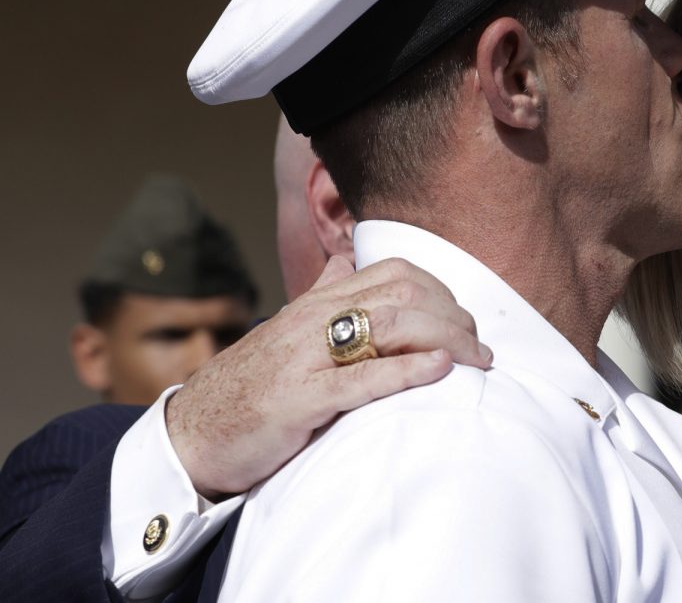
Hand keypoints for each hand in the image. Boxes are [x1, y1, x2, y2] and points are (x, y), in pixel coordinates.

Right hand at [165, 256, 490, 498]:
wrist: (188, 436)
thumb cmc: (248, 387)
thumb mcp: (286, 332)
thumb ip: (320, 295)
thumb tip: (345, 258)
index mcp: (314, 303)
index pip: (393, 272)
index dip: (440, 292)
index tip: (463, 323)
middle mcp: (311, 319)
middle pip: (402, 293)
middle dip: (453, 317)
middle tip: (479, 349)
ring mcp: (304, 356)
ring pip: (389, 324)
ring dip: (444, 340)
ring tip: (474, 361)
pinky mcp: (298, 398)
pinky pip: (361, 377)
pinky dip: (407, 370)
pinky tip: (439, 370)